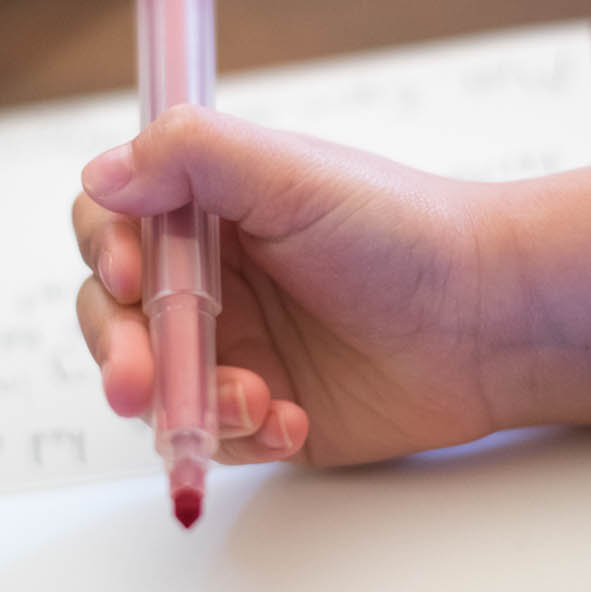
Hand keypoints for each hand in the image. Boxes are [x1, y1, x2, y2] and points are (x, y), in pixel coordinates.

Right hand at [73, 108, 529, 467]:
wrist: (490, 320)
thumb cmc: (404, 231)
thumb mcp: (291, 171)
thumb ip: (190, 155)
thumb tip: (101, 172)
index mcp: (207, 209)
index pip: (113, 223)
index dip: (108, 249)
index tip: (135, 276)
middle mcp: (210, 278)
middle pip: (116, 315)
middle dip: (120, 350)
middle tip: (137, 381)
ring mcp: (234, 348)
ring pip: (154, 386)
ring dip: (184, 399)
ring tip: (254, 400)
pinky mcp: (264, 412)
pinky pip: (213, 436)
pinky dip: (240, 435)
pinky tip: (292, 421)